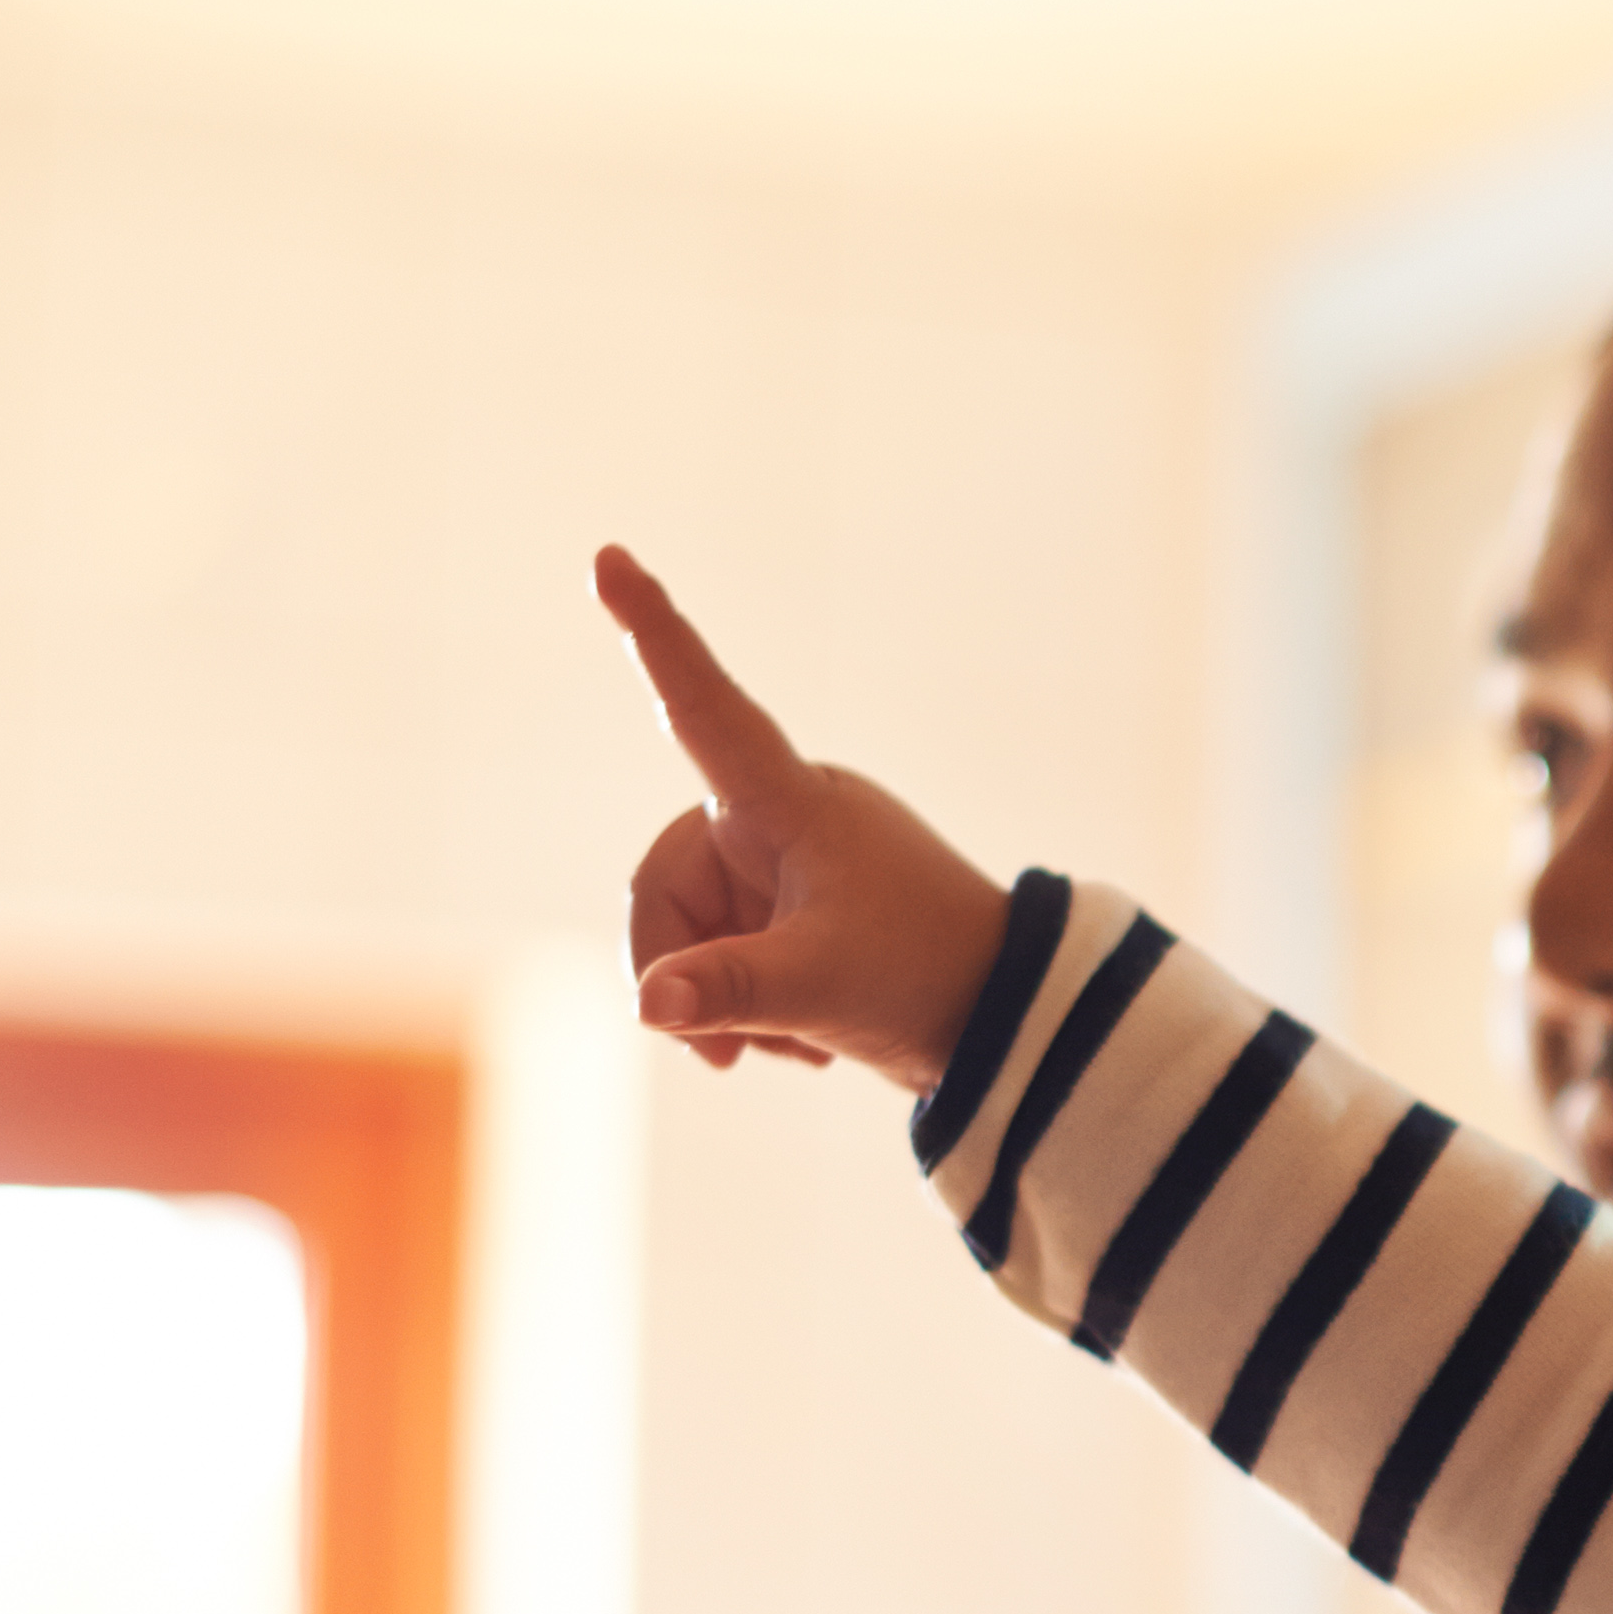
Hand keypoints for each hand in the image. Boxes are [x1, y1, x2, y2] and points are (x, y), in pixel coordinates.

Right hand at [596, 544, 1017, 1086]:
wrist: (1004, 1021)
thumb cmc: (927, 978)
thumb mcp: (821, 988)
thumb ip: (729, 991)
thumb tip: (650, 1004)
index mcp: (790, 802)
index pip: (706, 705)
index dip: (652, 632)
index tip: (608, 556)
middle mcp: (778, 817)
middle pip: (666, 880)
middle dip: (680, 967)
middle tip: (721, 1057)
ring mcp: (782, 865)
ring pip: (688, 930)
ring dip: (720, 1000)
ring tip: (787, 1046)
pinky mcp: (790, 910)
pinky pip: (723, 955)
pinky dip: (749, 1005)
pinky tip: (804, 1041)